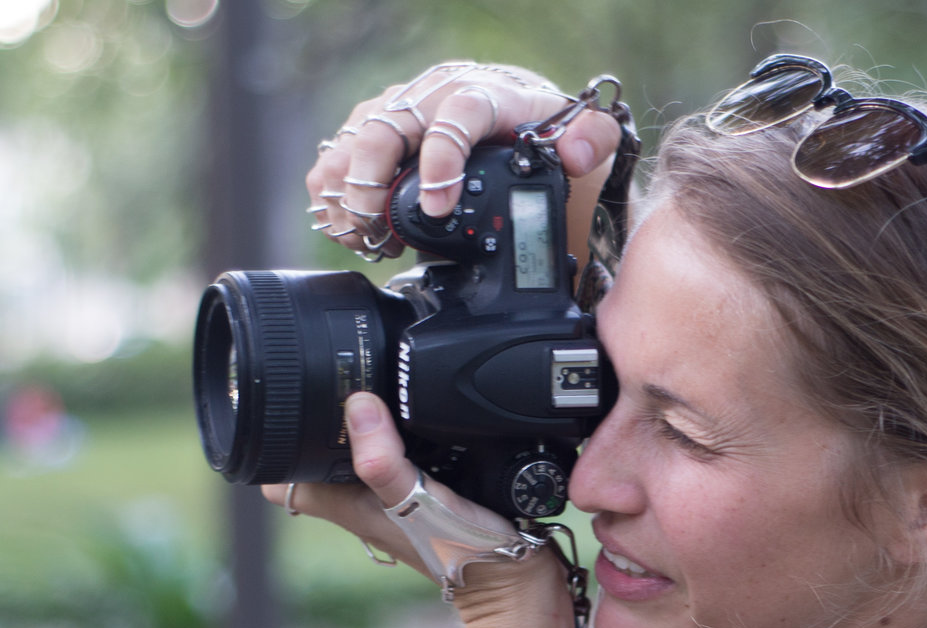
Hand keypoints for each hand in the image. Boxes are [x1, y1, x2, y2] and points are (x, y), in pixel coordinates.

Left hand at [263, 394, 575, 627]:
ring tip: (380, 393)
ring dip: (361, 421)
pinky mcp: (418, 487)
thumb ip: (383, 461)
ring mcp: (385, 493)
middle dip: (319, 416)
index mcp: (338, 501)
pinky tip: (419, 416)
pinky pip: (393, 449)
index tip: (295, 401)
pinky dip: (400, 430)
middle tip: (343, 383)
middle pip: (312, 449)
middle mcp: (355, 497)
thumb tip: (356, 406)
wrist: (515, 581)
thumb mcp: (419, 502)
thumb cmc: (461, 554)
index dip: (276, 432)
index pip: (277, 469)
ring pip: (352, 446)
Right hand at [306, 61, 623, 256]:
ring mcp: (398, 112)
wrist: (509, 114)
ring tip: (363, 235)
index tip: (437, 205)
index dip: (441, 160)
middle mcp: (431, 95)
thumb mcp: (578, 134)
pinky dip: (333, 194)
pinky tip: (349, 228)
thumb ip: (593, 139)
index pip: (455, 115)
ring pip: (352, 142)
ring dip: (347, 192)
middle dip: (372, 183)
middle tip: (378, 228)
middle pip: (384, 128)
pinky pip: (336, 157)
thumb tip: (576, 151)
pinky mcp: (373, 131)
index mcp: (483, 93)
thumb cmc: (538, 128)